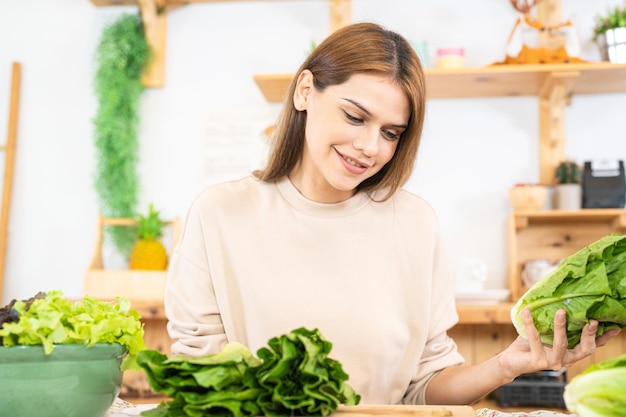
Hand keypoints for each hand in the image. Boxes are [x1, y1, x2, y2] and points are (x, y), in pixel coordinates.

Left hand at [498, 307, 620, 379]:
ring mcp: (552, 362)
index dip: (604, 338)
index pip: (592, 346)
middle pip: (584, 350)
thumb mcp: (547, 332)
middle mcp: (565, 360)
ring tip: (561, 311)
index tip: (615, 326)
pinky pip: (535, 339)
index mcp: (571, 353)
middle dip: (589, 334)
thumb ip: (557, 322)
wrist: (511, 361)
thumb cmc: (530, 344)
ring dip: (561, 327)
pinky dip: (530, 323)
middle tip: (592, 320)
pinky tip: (526, 311)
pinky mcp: (537, 361)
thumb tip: (563, 300)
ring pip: (562, 344)